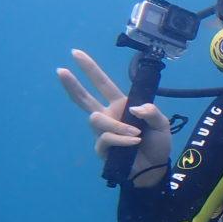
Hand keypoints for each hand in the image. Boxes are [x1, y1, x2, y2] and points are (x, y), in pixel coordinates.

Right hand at [57, 49, 172, 186]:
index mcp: (121, 105)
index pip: (103, 84)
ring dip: (118, 125)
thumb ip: (152, 112)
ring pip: (97, 120)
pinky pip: (106, 138)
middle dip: (72, 84)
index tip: (76, 53)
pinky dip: (122, 139)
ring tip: (137, 134)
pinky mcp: (102, 148)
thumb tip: (134, 107)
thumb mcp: (161, 124)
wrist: (155, 168)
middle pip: (84, 98)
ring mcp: (103, 132)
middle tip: (60, 70)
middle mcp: (109, 116)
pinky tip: (134, 142)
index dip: (90, 69)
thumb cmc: (157, 143)